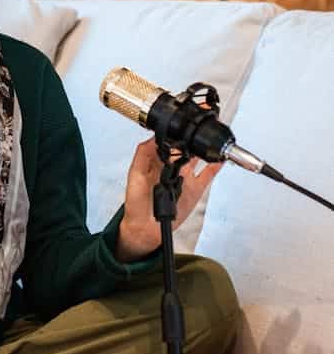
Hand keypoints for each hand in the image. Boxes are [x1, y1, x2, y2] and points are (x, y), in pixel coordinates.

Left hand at [116, 137, 221, 261]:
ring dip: (203, 149)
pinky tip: (218, 158)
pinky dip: (215, 166)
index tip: (180, 125)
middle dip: (192, 138)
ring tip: (208, 140)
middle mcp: (172, 167)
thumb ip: (142, 154)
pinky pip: (207, 174)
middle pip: (186, 147)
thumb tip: (153, 137)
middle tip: (198, 131)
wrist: (145, 227)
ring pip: (198, 158)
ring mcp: (185, 177)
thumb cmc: (136, 202)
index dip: (174, 132)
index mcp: (157, 160)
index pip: (168, 141)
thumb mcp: (135, 174)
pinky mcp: (195, 188)